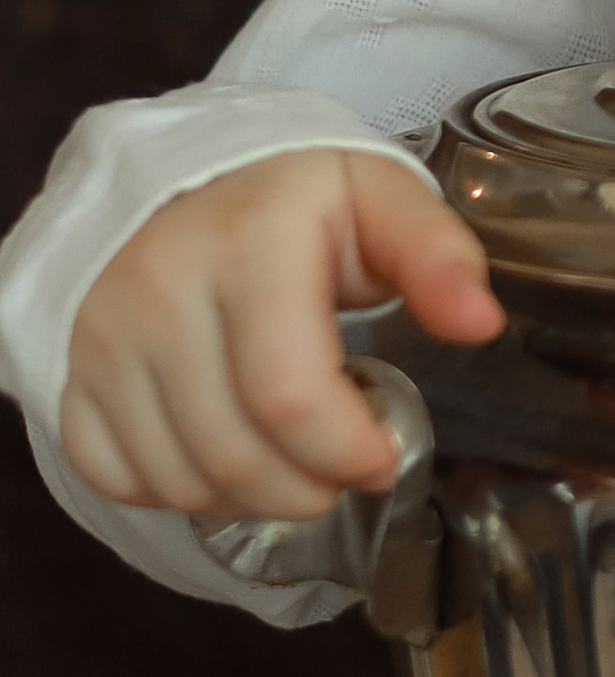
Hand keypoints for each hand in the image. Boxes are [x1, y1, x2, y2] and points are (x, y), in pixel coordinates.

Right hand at [60, 150, 501, 520]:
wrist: (185, 177)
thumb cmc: (297, 199)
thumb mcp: (381, 200)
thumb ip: (438, 257)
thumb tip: (480, 323)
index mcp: (249, 242)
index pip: (289, 397)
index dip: (348, 452)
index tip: (385, 454)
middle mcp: (159, 290)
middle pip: (235, 453)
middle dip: (310, 488)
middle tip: (344, 469)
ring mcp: (104, 336)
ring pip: (178, 477)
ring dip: (252, 499)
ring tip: (292, 464)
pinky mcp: (73, 370)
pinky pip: (116, 475)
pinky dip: (177, 491)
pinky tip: (224, 457)